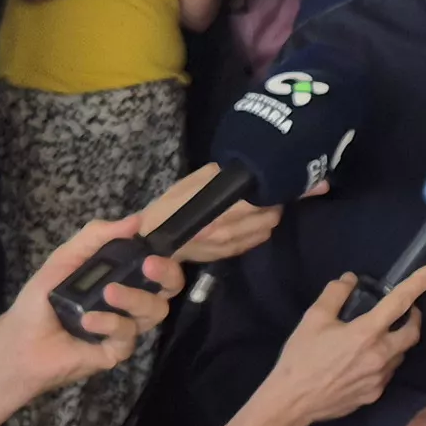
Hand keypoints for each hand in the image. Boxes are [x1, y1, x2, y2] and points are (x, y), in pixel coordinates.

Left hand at [0, 218, 180, 386]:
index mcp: (122, 277)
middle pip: (168, 288)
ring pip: (154, 311)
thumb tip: (137, 220)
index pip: (157, 266)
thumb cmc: (42, 299)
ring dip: (133, 298)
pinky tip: (87, 321)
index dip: (165, 255)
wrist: (21, 341)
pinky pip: (127, 334)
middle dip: (166, 273)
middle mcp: (131, 301)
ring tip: (108, 292)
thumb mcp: (66, 258)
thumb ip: (97, 236)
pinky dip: (108, 323)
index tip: (155, 246)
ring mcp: (126, 327)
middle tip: (149, 265)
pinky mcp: (117, 351)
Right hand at [138, 166, 281, 264]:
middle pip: (269, 219)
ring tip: (263, 207)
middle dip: (273, 205)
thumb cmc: (169, 208)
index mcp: (220, 213)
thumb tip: (238, 170)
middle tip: (268, 194)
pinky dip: (258, 232)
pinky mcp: (227, 255)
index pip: (260, 204)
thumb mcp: (190, 183)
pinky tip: (253, 222)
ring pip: (264, 232)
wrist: (153, 240)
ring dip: (267, 219)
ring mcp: (229, 247)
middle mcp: (229, 233)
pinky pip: (253, 243)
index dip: (270, 192)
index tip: (269, 182)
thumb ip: (216, 176)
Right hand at [259, 267, 425, 425]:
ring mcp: (380, 379)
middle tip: (403, 311)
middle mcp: (381, 356)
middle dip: (413, 318)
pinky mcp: (375, 395)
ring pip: (400, 354)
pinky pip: (387, 372)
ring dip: (396, 341)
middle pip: (413, 332)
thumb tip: (350, 280)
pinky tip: (363, 360)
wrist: (292, 402)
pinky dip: (383, 360)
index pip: (400, 302)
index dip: (419, 283)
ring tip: (377, 336)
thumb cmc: (302, 358)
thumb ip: (335, 294)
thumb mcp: (313, 318)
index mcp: (367, 333)